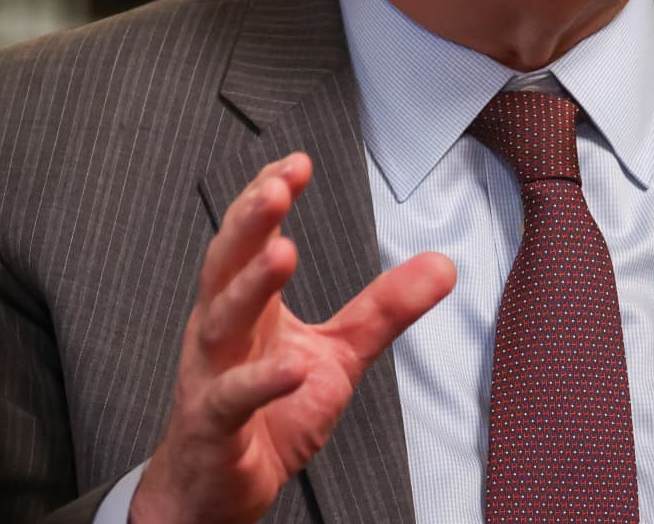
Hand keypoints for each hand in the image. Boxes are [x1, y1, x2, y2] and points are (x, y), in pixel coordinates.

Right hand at [131, 152, 455, 523]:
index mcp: (246, 308)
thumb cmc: (268, 416)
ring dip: (250, 284)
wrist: (218, 490)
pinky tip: (292, 367)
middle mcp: (220, 332)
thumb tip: (442, 265)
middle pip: (226, 265)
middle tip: (278, 186)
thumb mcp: (338, 355)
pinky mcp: (214, 425)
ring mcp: (212, 376)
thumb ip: (384, 310)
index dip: (266, 198)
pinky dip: (260, 381)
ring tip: (283, 251)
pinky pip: (232, 398)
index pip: (249, 240)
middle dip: (250, 222)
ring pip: (221, 321)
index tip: (296, 164)